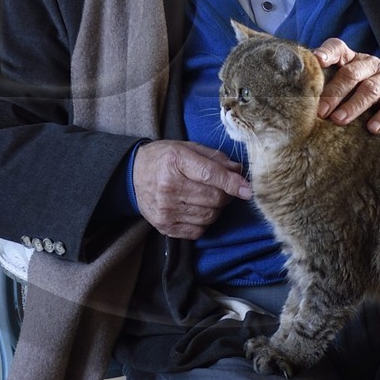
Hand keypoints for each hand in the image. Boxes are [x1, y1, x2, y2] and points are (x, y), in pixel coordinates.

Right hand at [132, 141, 251, 238]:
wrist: (133, 175)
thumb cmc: (163, 159)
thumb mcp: (187, 148)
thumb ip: (214, 158)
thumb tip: (238, 171)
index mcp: (175, 161)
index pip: (210, 175)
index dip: (233, 183)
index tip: (247, 189)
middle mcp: (168, 186)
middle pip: (213, 199)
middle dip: (226, 195)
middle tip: (224, 189)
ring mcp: (165, 209)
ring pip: (209, 216)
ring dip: (216, 209)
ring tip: (208, 198)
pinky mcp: (164, 226)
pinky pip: (198, 230)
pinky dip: (204, 222)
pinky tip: (197, 209)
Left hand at [313, 38, 379, 133]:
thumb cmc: (366, 91)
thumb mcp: (350, 85)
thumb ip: (330, 88)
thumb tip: (302, 106)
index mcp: (352, 59)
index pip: (338, 48)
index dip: (327, 53)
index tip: (317, 60)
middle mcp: (370, 64)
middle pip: (351, 73)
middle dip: (335, 92)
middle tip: (321, 111)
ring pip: (370, 89)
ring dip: (354, 105)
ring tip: (339, 120)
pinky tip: (373, 128)